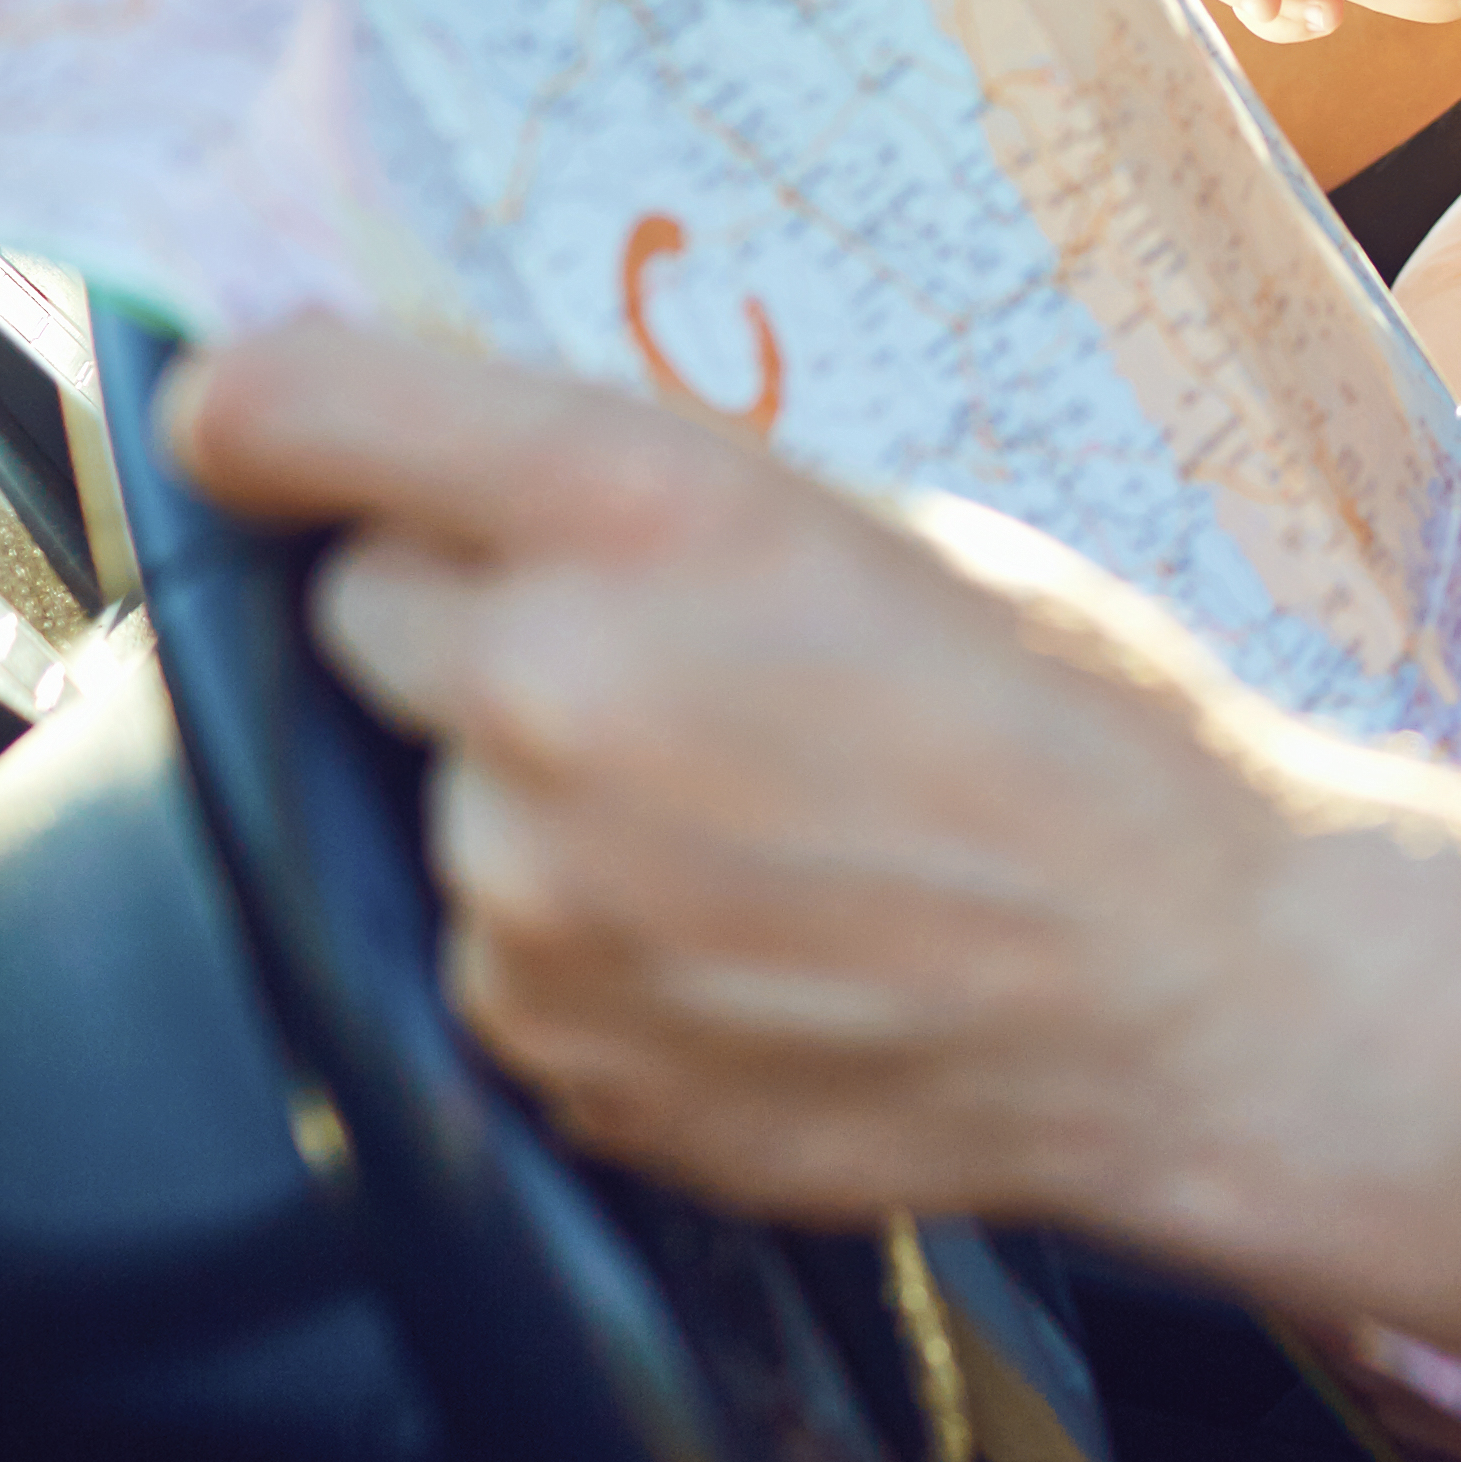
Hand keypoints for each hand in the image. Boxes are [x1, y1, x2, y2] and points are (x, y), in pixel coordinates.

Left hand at [163, 317, 1320, 1233]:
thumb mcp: (890, 528)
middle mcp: (557, 695)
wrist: (1197, 989)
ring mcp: (534, 897)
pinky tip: (752, 932)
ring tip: (754, 825)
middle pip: (365, 615)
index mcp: (653, 513)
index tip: (262, 424)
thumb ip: (656, 496)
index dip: (266, 411)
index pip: (304, 412)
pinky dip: (590, 940)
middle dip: (475, 620)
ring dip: (540, 799)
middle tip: (659, 658)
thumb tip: (464, 474)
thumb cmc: (1089, 737)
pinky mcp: (546, 1049)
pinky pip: (496, 956)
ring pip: (440, 801)